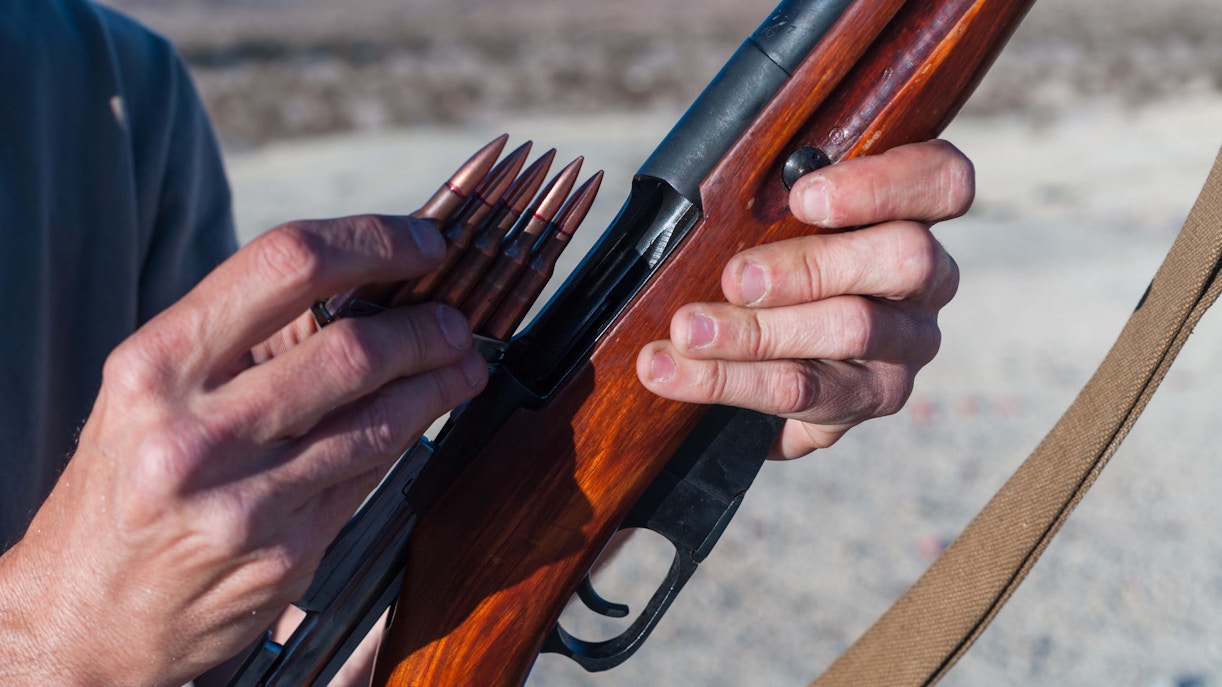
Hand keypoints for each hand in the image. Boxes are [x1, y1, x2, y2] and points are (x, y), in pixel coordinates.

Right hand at [0, 215, 486, 685]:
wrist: (85, 612)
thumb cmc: (128, 480)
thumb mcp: (154, 391)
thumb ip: (247, 337)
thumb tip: (367, 283)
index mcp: (157, 365)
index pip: (288, 264)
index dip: (376, 242)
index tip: (425, 243)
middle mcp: (195, 433)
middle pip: (353, 348)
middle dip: (427, 324)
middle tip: (456, 316)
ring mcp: (245, 501)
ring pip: (380, 418)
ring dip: (441, 379)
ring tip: (464, 360)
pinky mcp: (286, 553)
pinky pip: (372, 475)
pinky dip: (412, 434)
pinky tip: (427, 414)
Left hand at [637, 140, 972, 458]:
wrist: (759, 361)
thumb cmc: (768, 269)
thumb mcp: (771, 227)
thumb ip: (769, 208)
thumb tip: (713, 200)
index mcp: (910, 215)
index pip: (942, 181)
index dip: (883, 184)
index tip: (803, 196)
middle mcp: (925, 282)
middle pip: (905, 258)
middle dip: (810, 266)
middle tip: (735, 278)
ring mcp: (907, 346)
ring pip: (853, 329)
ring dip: (758, 332)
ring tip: (689, 332)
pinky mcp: (871, 401)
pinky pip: (807, 392)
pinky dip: (732, 381)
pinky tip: (677, 373)